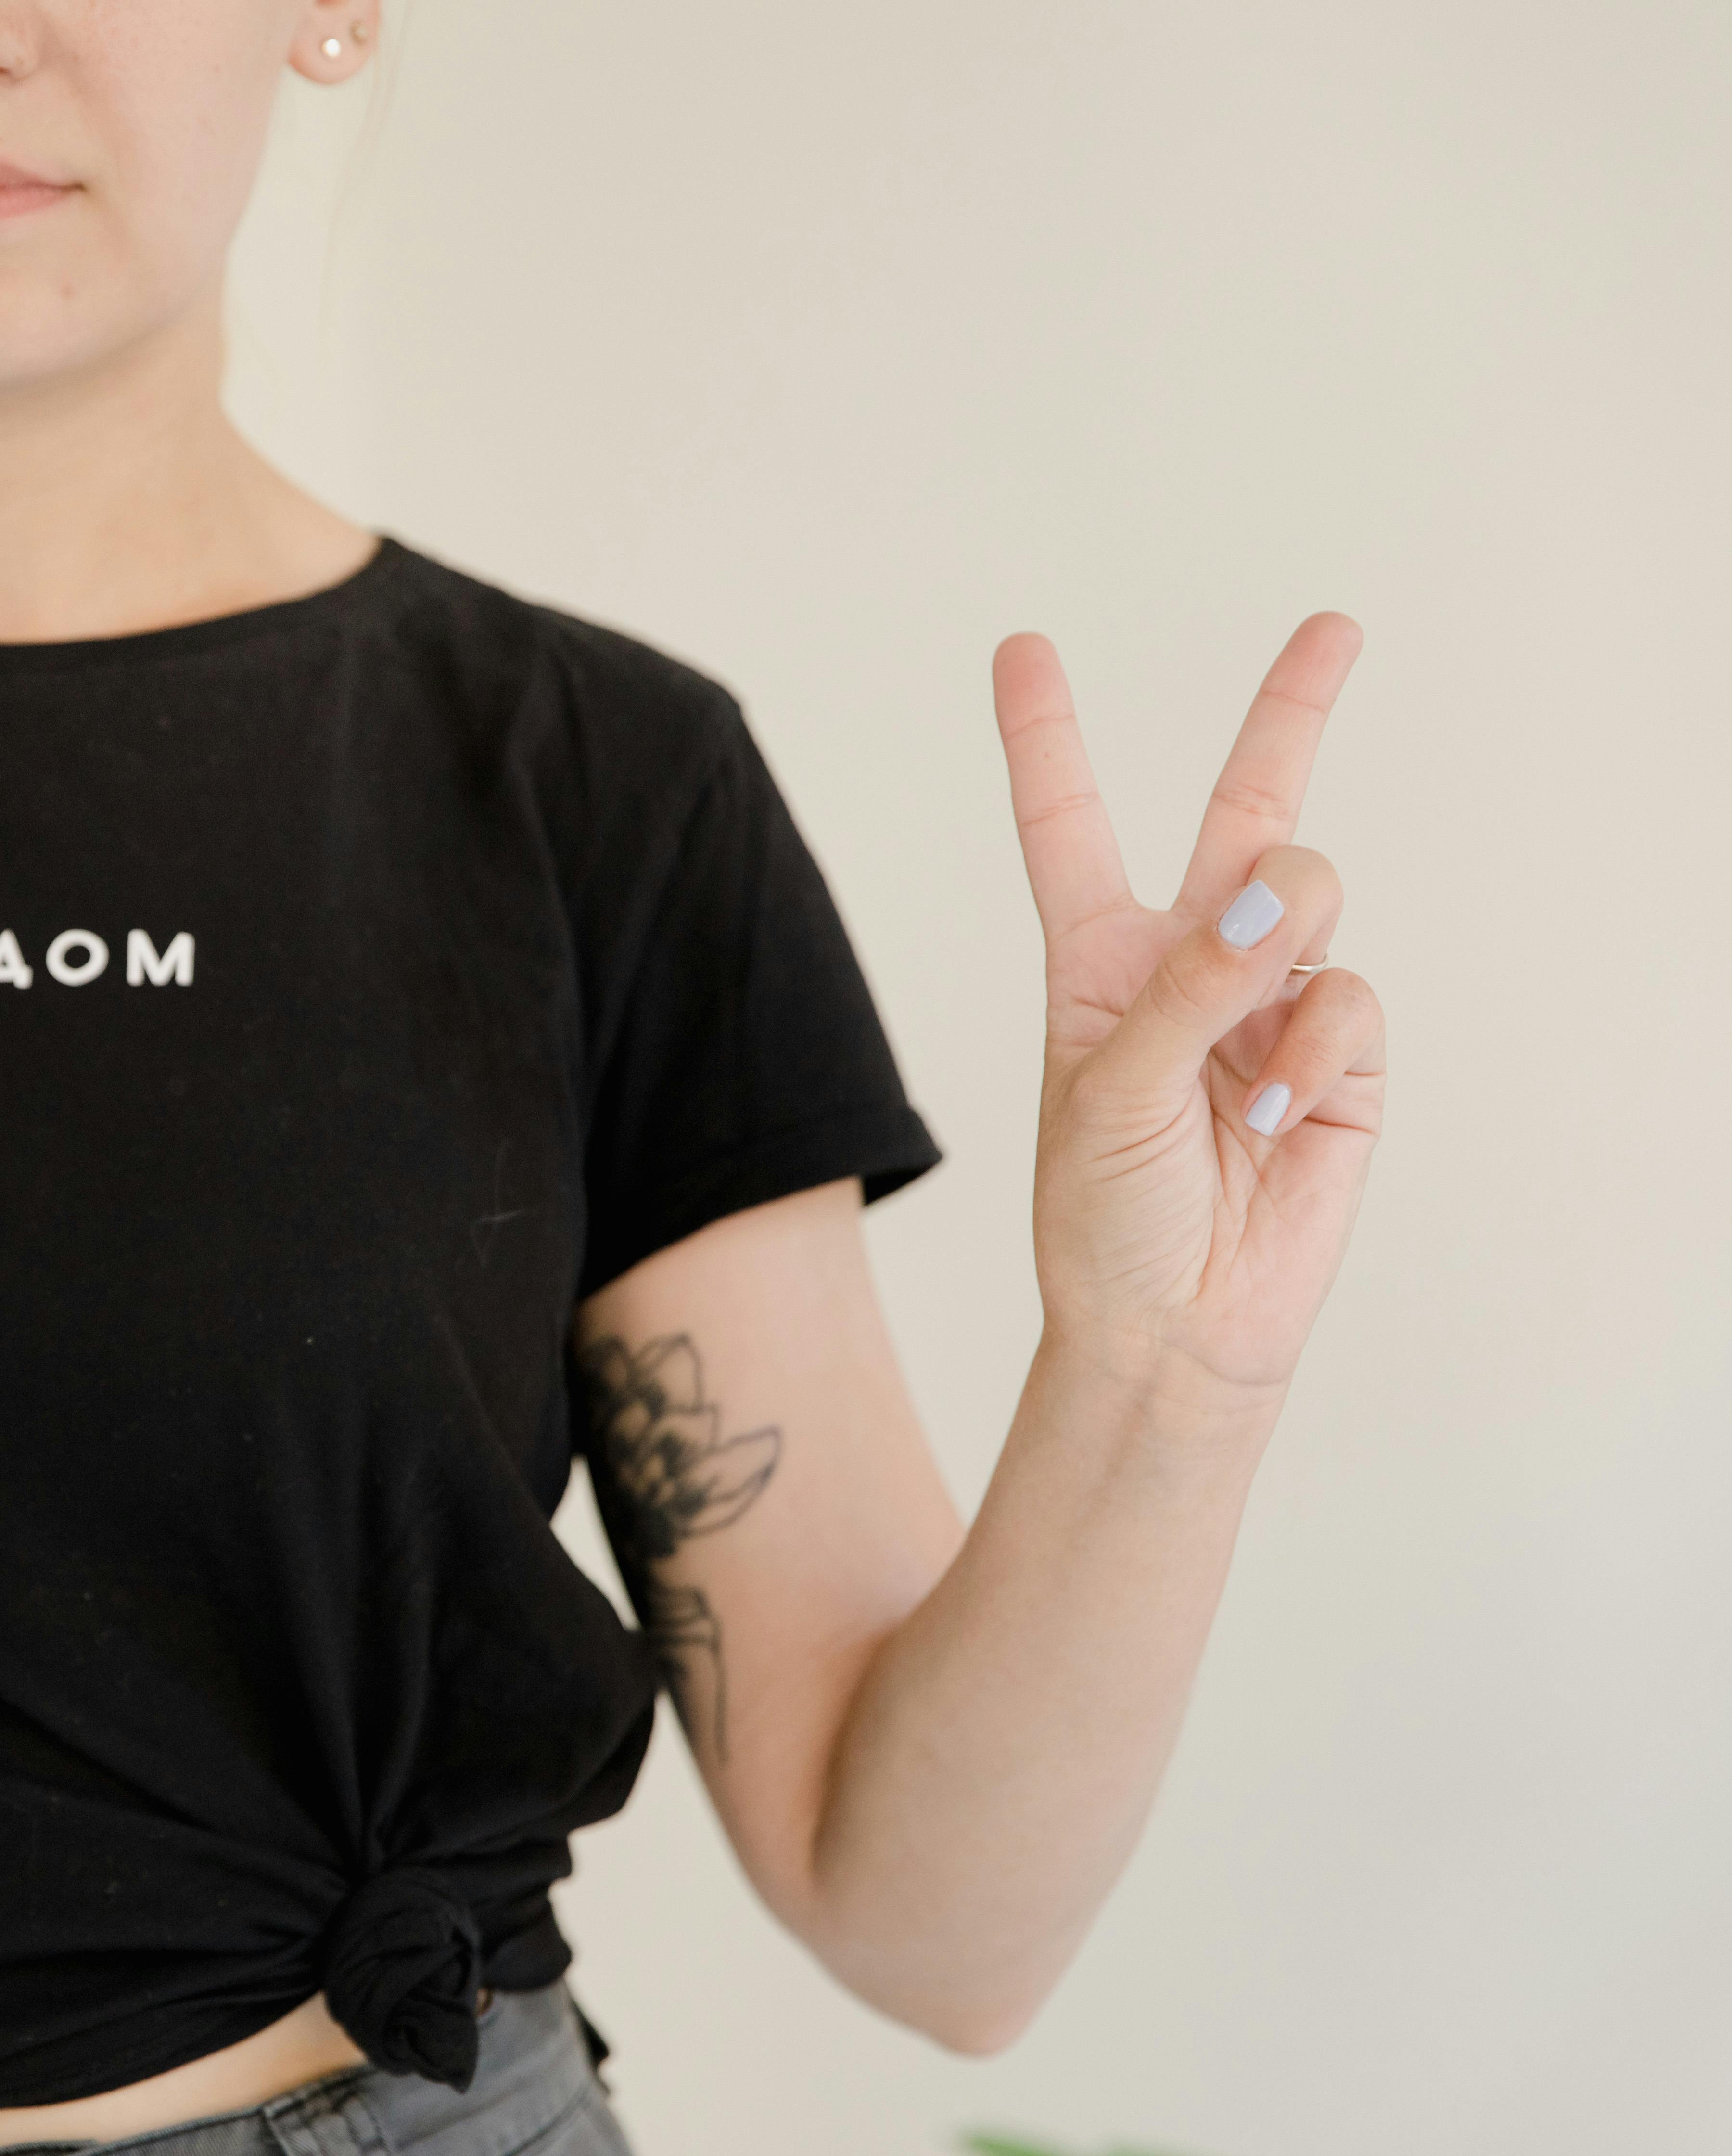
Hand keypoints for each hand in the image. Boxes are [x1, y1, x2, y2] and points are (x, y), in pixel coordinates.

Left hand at [990, 614, 1385, 1413]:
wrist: (1172, 1326)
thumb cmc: (1105, 1216)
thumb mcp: (1108, 1093)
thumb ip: (1186, 989)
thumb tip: (1272, 902)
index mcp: (1097, 959)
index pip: (1068, 827)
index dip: (1045, 738)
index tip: (1024, 648)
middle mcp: (1189, 961)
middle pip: (1245, 811)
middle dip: (1292, 713)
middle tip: (1333, 627)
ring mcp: (1273, 1000)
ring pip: (1308, 895)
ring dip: (1283, 951)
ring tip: (1244, 1071)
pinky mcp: (1340, 1054)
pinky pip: (1349, 997)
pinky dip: (1313, 1053)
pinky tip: (1275, 1116)